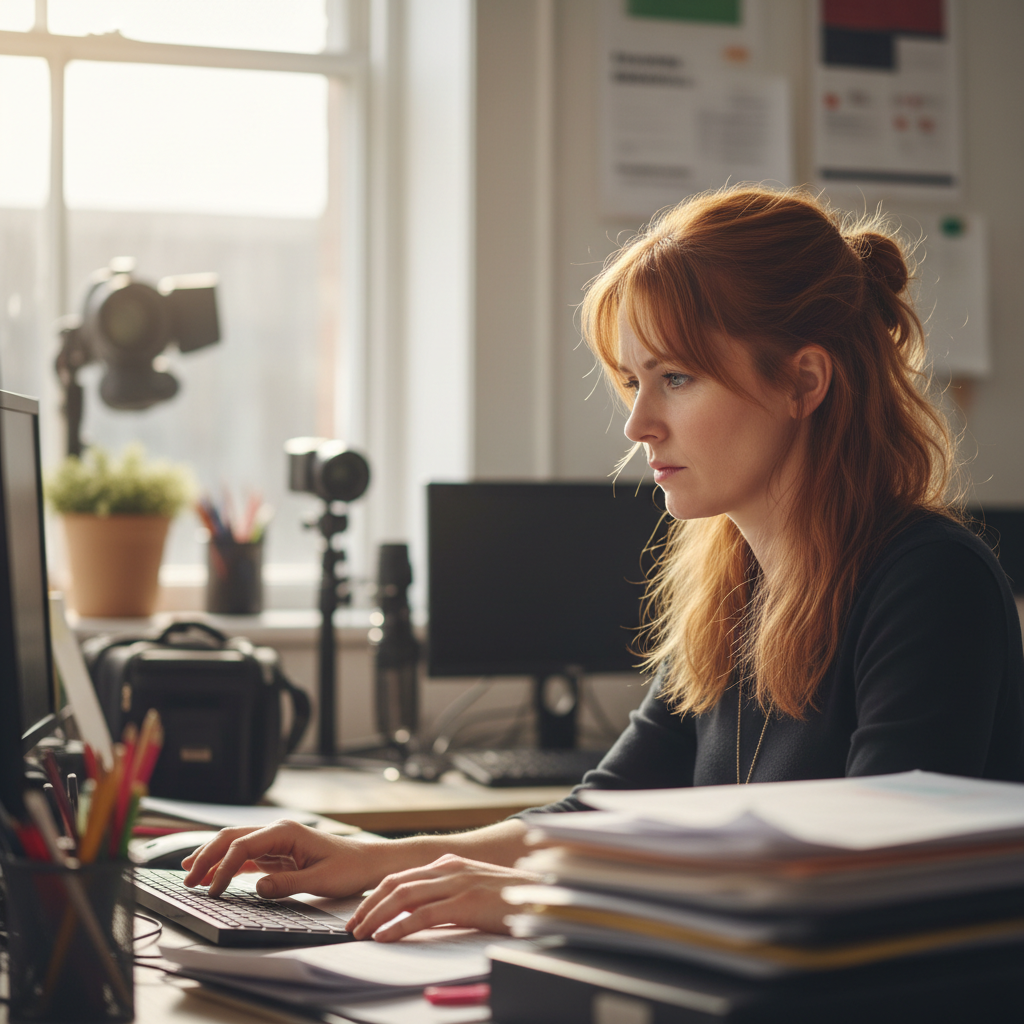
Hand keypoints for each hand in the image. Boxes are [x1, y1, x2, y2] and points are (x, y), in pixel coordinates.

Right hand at [181, 819, 384, 898]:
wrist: (367, 863)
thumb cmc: (349, 868)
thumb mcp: (320, 880)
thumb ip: (287, 884)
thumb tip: (257, 887)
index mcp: (285, 832)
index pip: (242, 846)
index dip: (222, 868)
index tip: (212, 891)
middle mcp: (277, 831)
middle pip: (231, 839)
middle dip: (206, 857)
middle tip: (187, 880)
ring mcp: (276, 841)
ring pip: (235, 845)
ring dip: (212, 858)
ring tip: (189, 876)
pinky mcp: (277, 854)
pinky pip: (246, 857)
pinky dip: (227, 865)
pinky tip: (212, 875)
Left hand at [345, 853, 539, 941]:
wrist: (542, 895)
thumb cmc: (510, 898)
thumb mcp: (474, 889)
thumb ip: (449, 894)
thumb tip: (420, 913)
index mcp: (450, 863)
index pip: (402, 876)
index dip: (377, 895)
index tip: (362, 913)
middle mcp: (449, 867)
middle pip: (396, 883)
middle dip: (369, 905)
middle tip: (352, 925)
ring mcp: (457, 883)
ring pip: (404, 897)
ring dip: (377, 916)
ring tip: (362, 934)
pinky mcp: (465, 902)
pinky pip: (423, 915)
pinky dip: (399, 927)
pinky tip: (386, 938)